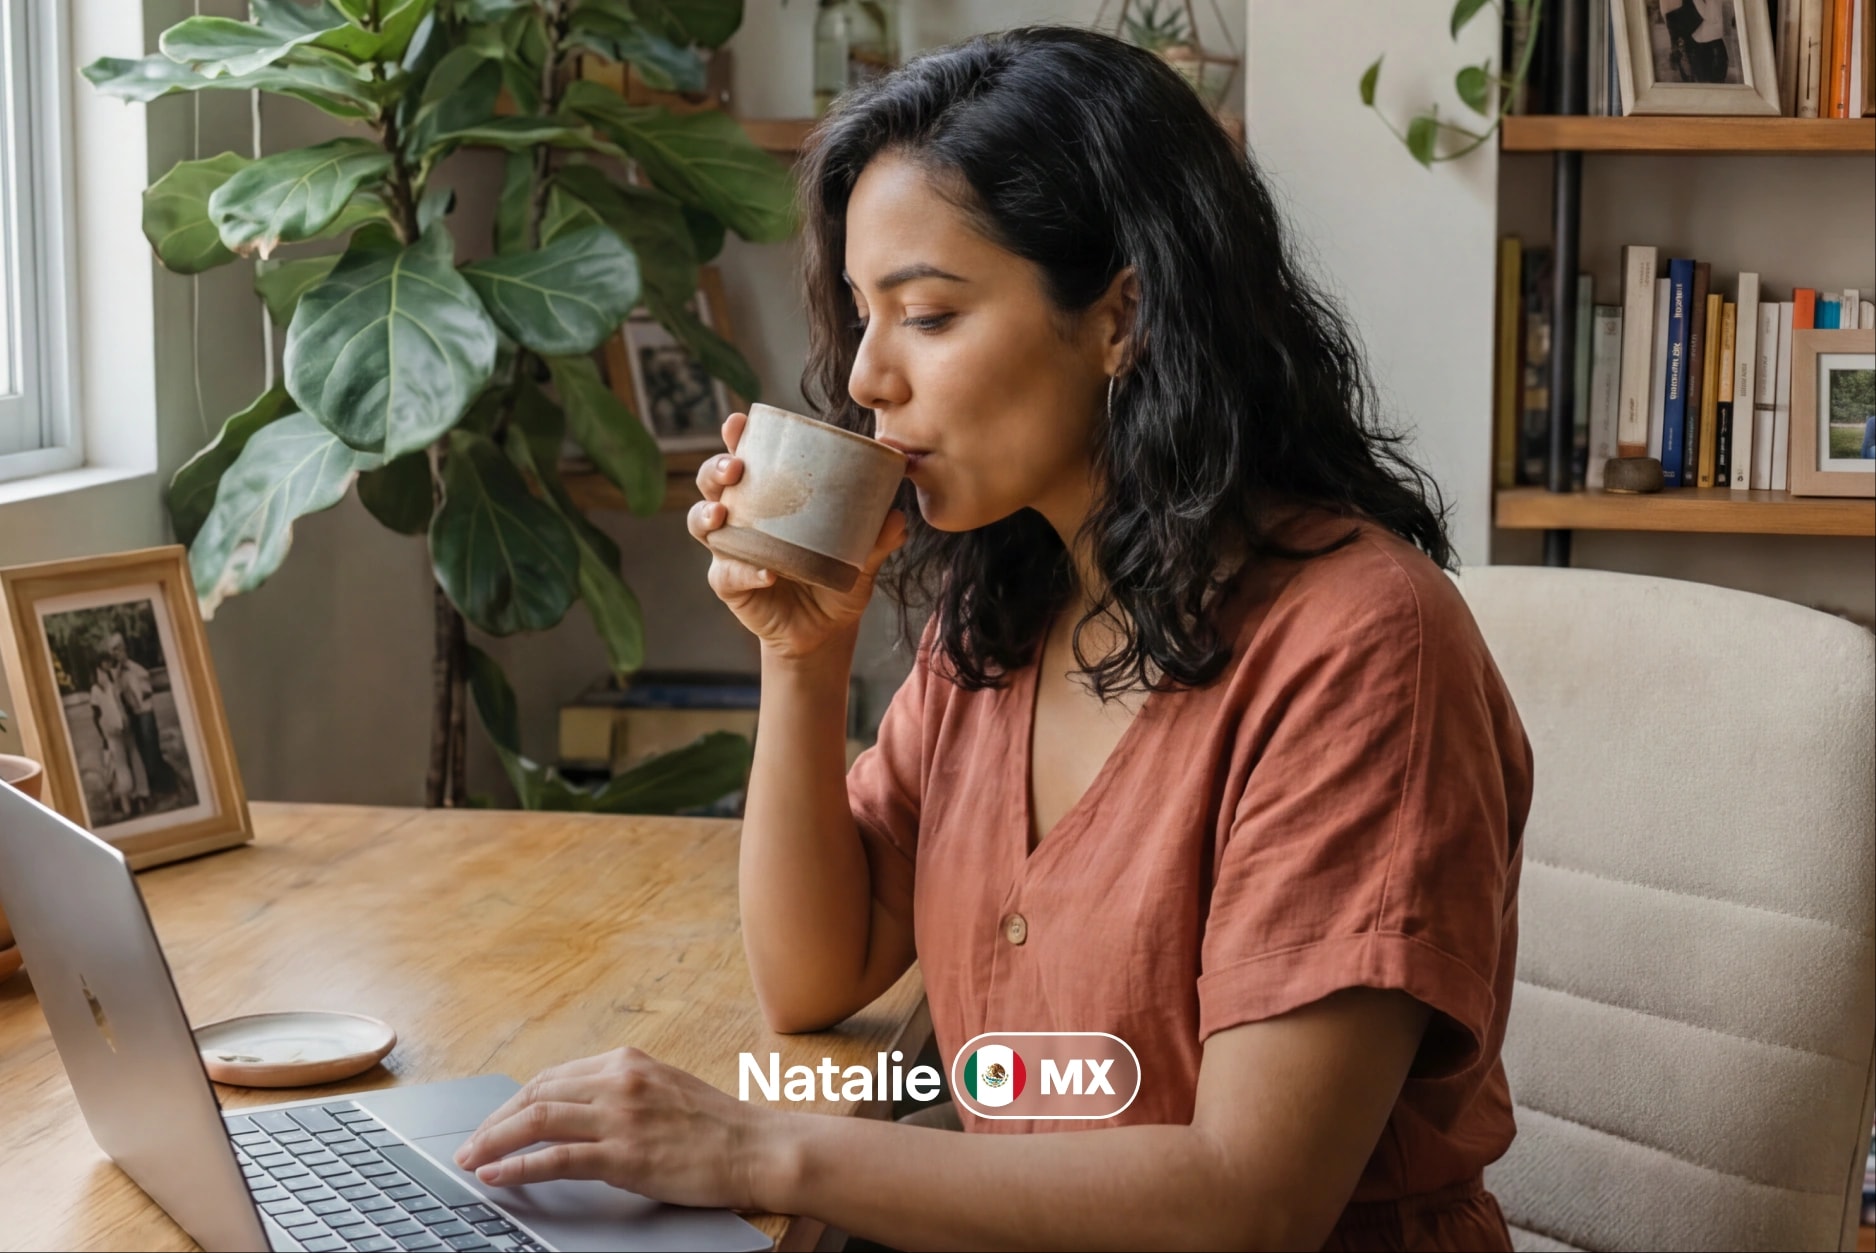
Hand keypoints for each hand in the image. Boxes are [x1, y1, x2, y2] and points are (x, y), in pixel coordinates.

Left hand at [453, 1047, 783, 1210]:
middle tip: (470, 1144)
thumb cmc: (718, 1127)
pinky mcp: (625, 1155)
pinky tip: (497, 1174)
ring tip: (470, 1158)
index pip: (553, 1077)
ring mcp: (621, 1117)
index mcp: (627, 1062)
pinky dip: (518, 1166)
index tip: (495, 1121)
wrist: (756, 1148)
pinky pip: (556, 1158)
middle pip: (536, 1094)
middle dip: (495, 1120)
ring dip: (494, 1140)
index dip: (515, 1102)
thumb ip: (623, 1093)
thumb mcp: (665, 1090)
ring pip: (537, 1120)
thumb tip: (582, 1111)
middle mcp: (619, 1081)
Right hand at [689, 411, 907, 661]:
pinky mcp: (730, 584)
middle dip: (716, 469)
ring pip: (702, 523)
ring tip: (723, 513)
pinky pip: (727, 574)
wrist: (825, 631)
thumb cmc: (836, 580)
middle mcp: (742, 518)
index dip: (736, 438)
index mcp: (769, 498)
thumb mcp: (861, 558)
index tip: (738, 422)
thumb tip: (897, 516)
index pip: (747, 459)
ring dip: (708, 513)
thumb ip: (877, 539)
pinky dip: (745, 571)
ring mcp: (731, 551)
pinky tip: (765, 573)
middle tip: (735, 468)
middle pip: (713, 483)